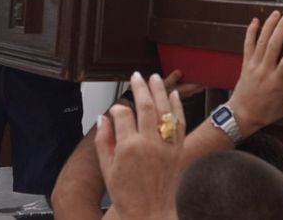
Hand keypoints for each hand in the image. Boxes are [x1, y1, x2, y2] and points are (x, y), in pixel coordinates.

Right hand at [96, 73, 184, 219]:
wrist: (149, 212)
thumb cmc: (127, 195)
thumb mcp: (106, 169)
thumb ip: (103, 141)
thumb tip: (103, 118)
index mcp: (128, 148)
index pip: (122, 114)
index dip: (117, 108)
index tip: (115, 110)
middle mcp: (148, 144)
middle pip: (145, 106)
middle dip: (140, 87)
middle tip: (137, 76)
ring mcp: (165, 146)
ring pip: (164, 110)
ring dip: (160, 91)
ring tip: (155, 77)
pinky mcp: (178, 150)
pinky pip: (180, 123)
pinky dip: (178, 107)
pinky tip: (174, 95)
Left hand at [228, 11, 282, 136]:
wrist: (241, 115)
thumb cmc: (266, 113)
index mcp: (277, 82)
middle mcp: (265, 71)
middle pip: (273, 46)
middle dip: (281, 28)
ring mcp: (254, 65)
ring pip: (262, 42)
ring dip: (269, 25)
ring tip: (277, 13)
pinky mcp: (245, 63)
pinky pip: (248, 45)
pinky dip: (251, 31)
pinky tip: (255, 20)